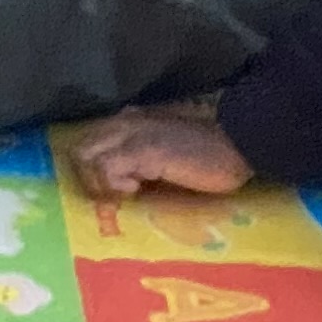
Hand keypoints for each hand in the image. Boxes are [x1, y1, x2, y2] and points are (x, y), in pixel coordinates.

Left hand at [71, 109, 254, 198]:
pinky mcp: (141, 149)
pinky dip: (112, 184)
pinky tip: (136, 190)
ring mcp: (131, 133)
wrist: (241, 139)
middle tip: (113, 200)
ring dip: (98, 183)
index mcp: (131, 122)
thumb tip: (131, 184)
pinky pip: (106, 167)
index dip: (92, 171)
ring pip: (84, 155)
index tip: (108, 194)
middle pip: (79, 148)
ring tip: (126, 194)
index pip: (92, 142)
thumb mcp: (170, 154)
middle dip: (88, 179)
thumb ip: (146, 160)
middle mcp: (124, 123)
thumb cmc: (215, 153)